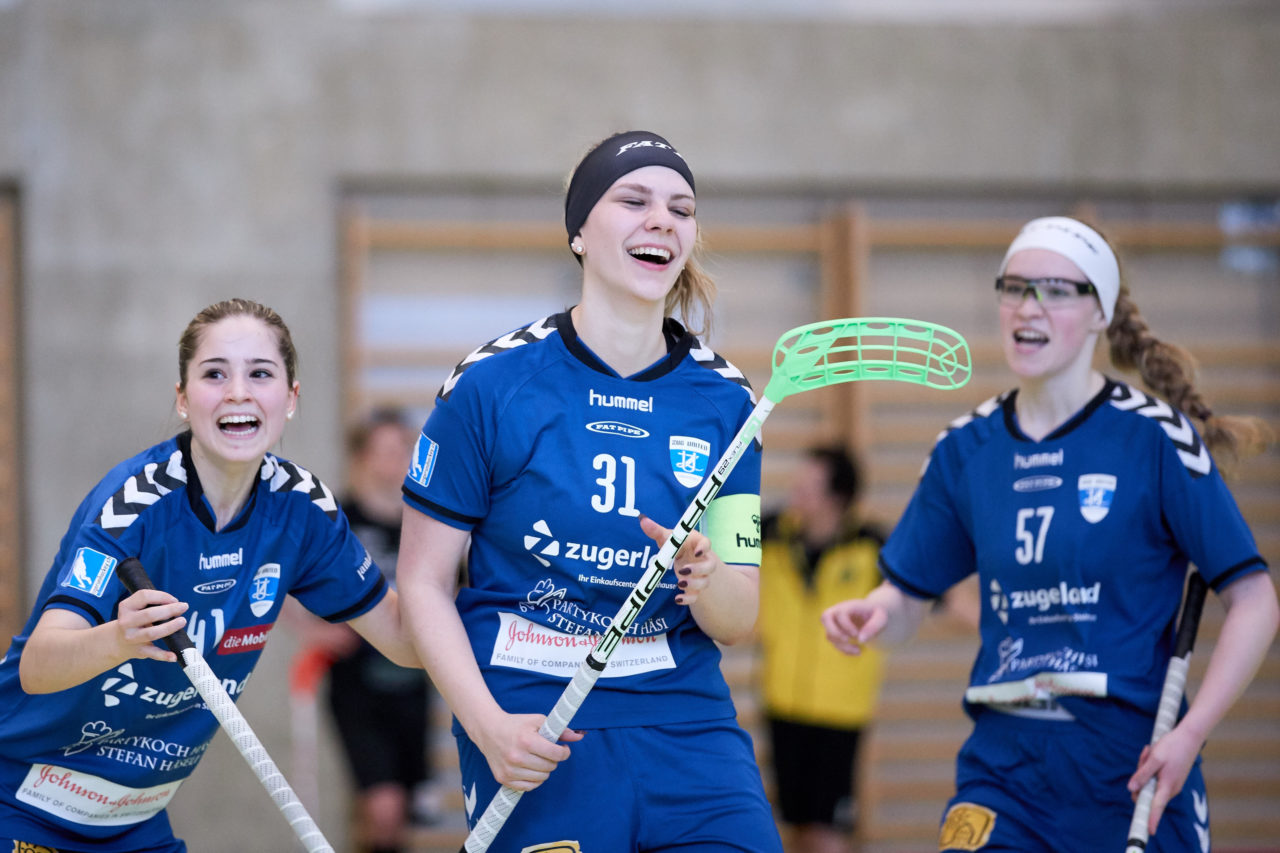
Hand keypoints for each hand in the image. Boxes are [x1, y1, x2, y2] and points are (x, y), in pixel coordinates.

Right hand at [115, 589, 188, 662]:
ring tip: (182, 621)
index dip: (162, 596)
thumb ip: (151, 604)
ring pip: (152, 633)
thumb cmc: (134, 621)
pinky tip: (173, 656)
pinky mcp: (138, 650)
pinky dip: (164, 655)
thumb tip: (175, 605)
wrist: (117, 641)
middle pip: (149, 614)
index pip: (144, 596)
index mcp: (126, 607)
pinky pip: (152, 653)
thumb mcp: (135, 608)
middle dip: (169, 610)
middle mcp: (126, 622)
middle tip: (183, 607)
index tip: (174, 600)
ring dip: (170, 627)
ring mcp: (132, 637)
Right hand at [474, 711, 583, 790]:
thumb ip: (560, 729)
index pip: (555, 754)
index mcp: (527, 740)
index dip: (564, 752)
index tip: (563, 749)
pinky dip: (534, 780)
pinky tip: (531, 769)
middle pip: (549, 767)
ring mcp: (509, 770)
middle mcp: (517, 757)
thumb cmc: (516, 724)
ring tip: (538, 759)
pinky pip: (529, 787)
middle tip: (548, 752)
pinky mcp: (503, 779)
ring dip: (544, 770)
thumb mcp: (538, 720)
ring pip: (541, 779)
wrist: (488, 730)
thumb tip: (579, 736)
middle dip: (553, 760)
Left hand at [638, 515, 718, 605]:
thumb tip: (642, 519)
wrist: (684, 557)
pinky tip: (677, 598)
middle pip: (710, 565)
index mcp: (697, 543)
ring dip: (694, 584)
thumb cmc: (677, 544)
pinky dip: (688, 599)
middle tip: (683, 570)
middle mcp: (703, 559)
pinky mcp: (695, 587)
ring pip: (705, 582)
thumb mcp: (667, 537)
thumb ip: (656, 530)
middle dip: (699, 569)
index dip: (704, 547)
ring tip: (679, 583)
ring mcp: (701, 575)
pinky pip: (696, 596)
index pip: (707, 543)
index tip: (696, 552)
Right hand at [821, 598, 886, 655]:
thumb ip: (873, 627)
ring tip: (859, 651)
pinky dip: (844, 650)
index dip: (846, 625)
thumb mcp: (881, 618)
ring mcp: (835, 622)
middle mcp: (838, 611)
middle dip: (834, 632)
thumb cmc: (877, 614)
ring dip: (842, 646)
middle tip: (847, 640)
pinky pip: (834, 642)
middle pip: (824, 617)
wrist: (873, 614)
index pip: (840, 613)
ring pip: (829, 634)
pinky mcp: (836, 632)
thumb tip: (860, 640)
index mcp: (849, 605)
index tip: (856, 634)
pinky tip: (858, 652)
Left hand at [1127, 721, 1202, 835]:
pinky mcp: (1170, 778)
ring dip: (1145, 767)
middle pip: (1146, 790)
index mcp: (1167, 786)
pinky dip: (1150, 765)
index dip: (1152, 819)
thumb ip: (1142, 775)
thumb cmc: (1172, 746)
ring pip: (1148, 781)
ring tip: (1151, 752)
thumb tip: (1131, 790)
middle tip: (1146, 756)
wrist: (1189, 736)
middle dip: (1140, 776)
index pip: (1156, 807)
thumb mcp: (1154, 759)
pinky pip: (1154, 776)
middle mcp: (1170, 788)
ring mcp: (1171, 784)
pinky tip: (1153, 752)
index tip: (1149, 831)